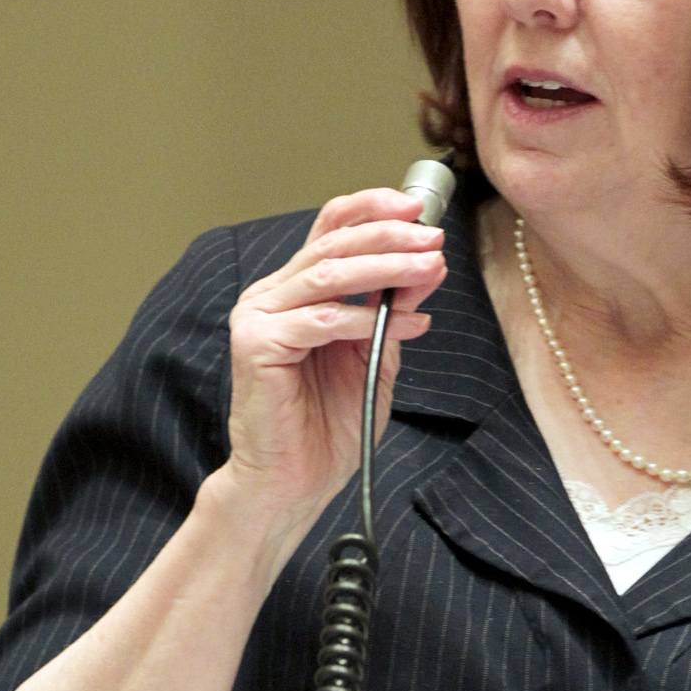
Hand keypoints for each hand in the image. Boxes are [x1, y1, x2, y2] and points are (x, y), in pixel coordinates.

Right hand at [221, 186, 446, 522]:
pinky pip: (321, 321)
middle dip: (391, 237)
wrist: (294, 482)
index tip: (418, 208)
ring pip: (328, 275)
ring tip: (429, 267)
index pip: (331, 229)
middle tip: (433, 238)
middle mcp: (271, 295)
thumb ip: (394, 312)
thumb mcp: (375, 356)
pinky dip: (368, 320)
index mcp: (295, 290)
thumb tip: (430, 266)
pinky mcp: (256, 345)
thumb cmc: (328, 426)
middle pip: (333, 245)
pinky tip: (409, 325)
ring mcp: (258, 318)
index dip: (372, 209)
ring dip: (386, 268)